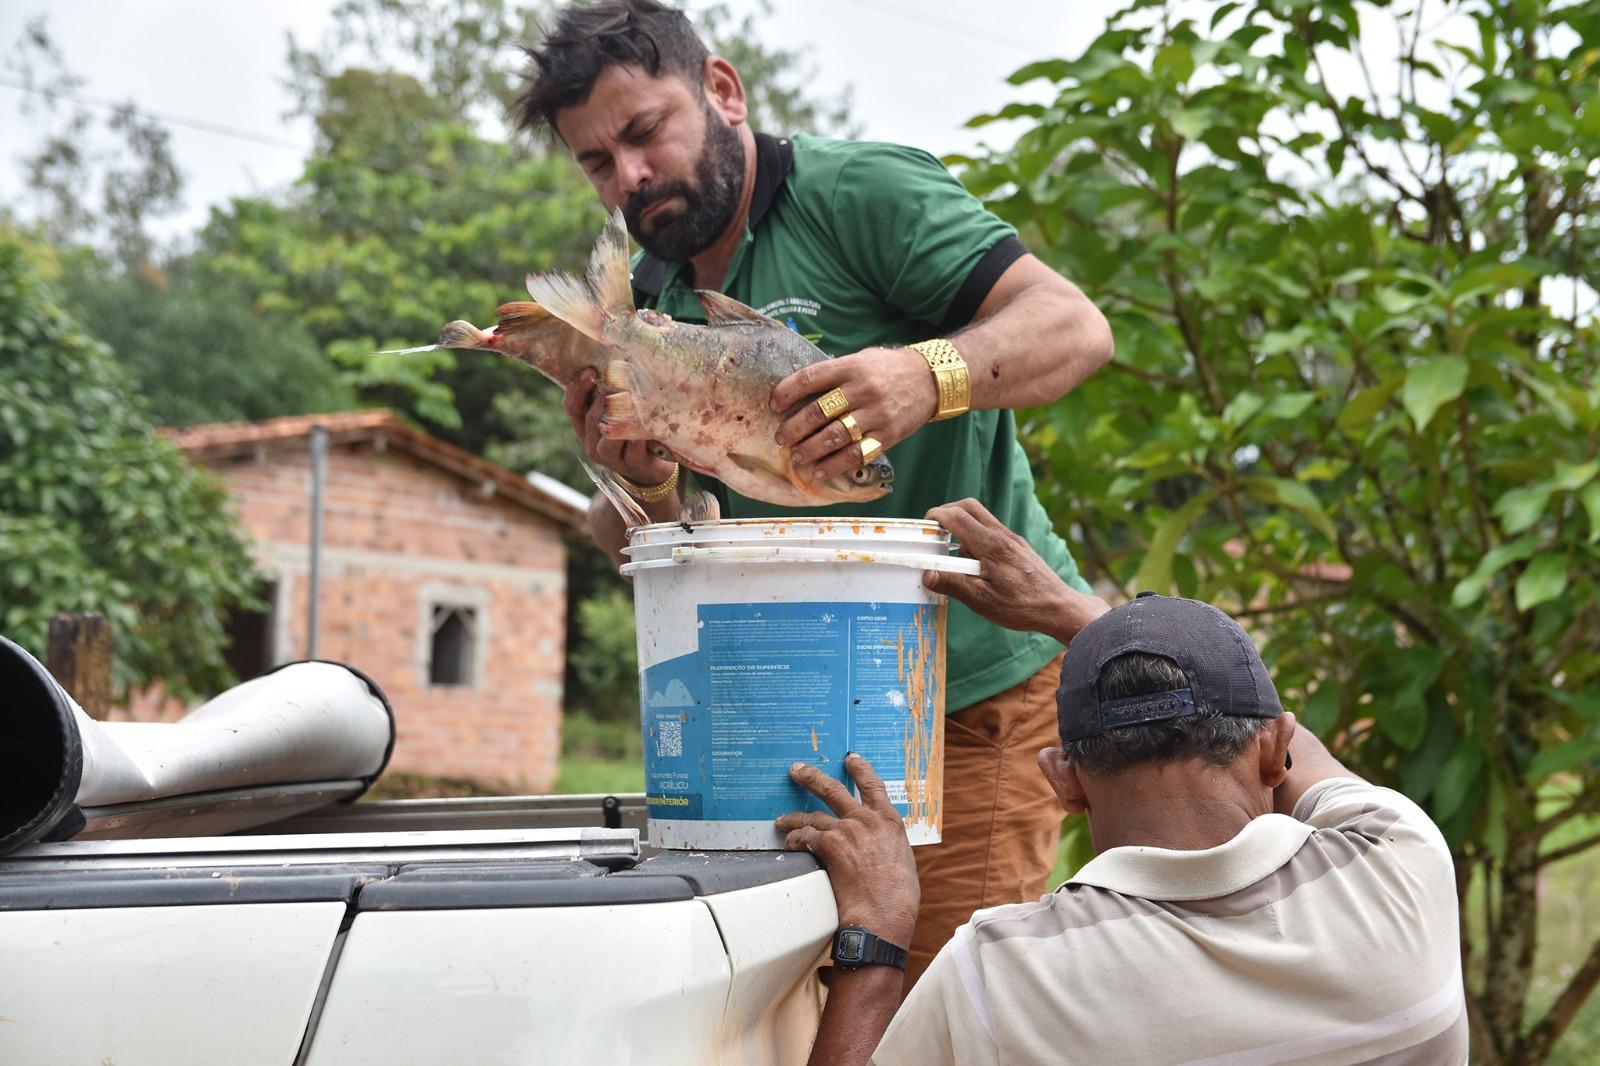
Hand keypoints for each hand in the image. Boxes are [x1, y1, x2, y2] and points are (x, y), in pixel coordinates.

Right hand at [562, 368, 674, 485]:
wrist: (650, 470)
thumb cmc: (631, 436)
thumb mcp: (615, 417)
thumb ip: (607, 397)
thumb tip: (611, 363)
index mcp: (585, 430)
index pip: (571, 408)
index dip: (577, 389)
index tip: (591, 370)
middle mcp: (593, 445)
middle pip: (591, 419)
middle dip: (602, 398)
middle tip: (616, 380)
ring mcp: (613, 458)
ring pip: (609, 436)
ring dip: (618, 415)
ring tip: (628, 396)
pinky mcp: (634, 464)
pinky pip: (634, 448)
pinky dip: (638, 433)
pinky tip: (644, 419)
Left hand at [770, 347, 937, 480]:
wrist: (930, 379)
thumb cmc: (888, 368)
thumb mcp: (861, 359)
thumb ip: (834, 373)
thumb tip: (798, 390)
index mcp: (851, 367)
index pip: (810, 378)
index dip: (787, 392)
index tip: (774, 403)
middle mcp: (862, 390)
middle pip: (818, 411)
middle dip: (794, 428)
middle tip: (781, 438)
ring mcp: (876, 414)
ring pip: (834, 436)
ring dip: (810, 449)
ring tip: (797, 456)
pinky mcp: (887, 434)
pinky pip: (856, 454)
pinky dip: (835, 465)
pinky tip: (820, 471)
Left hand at [776, 753, 919, 945]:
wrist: (883, 915)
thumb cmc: (897, 898)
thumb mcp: (902, 862)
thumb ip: (887, 846)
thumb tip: (879, 848)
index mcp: (889, 822)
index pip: (874, 785)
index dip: (860, 769)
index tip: (850, 759)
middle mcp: (867, 820)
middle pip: (833, 789)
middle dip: (811, 777)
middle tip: (797, 770)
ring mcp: (846, 830)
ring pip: (812, 815)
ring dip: (793, 817)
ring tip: (781, 819)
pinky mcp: (829, 846)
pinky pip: (804, 837)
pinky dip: (794, 841)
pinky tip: (789, 846)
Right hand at [924, 498, 1108, 645]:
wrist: (1059, 608)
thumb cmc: (1023, 607)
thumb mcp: (983, 601)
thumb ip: (953, 585)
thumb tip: (926, 574)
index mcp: (992, 546)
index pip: (957, 516)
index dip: (935, 517)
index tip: (922, 528)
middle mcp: (1003, 536)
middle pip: (969, 507)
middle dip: (946, 513)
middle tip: (933, 532)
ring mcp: (1012, 540)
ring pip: (981, 518)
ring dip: (961, 526)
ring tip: (951, 555)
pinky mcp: (1018, 547)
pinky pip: (991, 532)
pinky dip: (975, 538)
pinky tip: (973, 564)